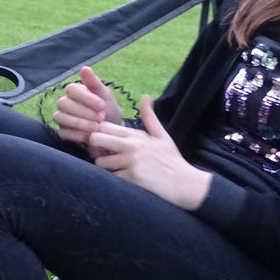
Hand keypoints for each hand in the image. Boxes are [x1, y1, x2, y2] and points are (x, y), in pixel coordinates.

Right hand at [54, 66, 122, 149]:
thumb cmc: (108, 112)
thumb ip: (94, 83)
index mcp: (74, 92)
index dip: (86, 98)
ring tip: (96, 127)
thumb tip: (84, 68)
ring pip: (61, 117)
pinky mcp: (62, 133)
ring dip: (80, 123)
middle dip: (84, 112)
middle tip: (101, 118)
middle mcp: (65, 103)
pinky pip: (63, 133)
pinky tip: (90, 136)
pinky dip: (77, 135)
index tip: (103, 106)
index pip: (71, 89)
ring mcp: (62, 118)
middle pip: (64, 103)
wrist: (112, 134)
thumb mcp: (106, 96)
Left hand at [88, 95, 211, 210]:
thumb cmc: (171, 158)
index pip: (104, 126)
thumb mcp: (162, 134)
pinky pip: (111, 178)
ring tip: (115, 168)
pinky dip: (114, 180)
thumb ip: (149, 117)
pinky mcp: (132, 178)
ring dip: (105, 167)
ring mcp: (130, 162)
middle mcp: (131, 146)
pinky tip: (124, 180)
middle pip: (95, 139)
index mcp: (136, 134)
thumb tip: (146, 96)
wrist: (184, 183)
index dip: (98, 132)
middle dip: (95, 147)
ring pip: (100, 161)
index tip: (103, 141)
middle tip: (103, 154)